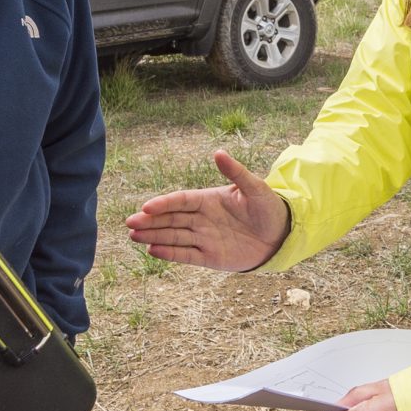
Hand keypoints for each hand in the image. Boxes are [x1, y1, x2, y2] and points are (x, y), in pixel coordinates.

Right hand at [125, 149, 289, 271]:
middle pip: (171, 219)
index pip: (180, 200)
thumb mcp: (255, 188)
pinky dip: (170, 253)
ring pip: (173, 236)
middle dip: (150, 221)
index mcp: (208, 199)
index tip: (146, 207)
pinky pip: (186, 255)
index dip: (164, 203)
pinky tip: (153, 251)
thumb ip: (236, 172)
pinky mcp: (208, 257)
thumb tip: (218, 152)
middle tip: (130, 223)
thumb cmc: (268, 208)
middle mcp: (201, 218)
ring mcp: (203, 238)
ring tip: (134, 236)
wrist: (281, 235)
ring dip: (154, 236)